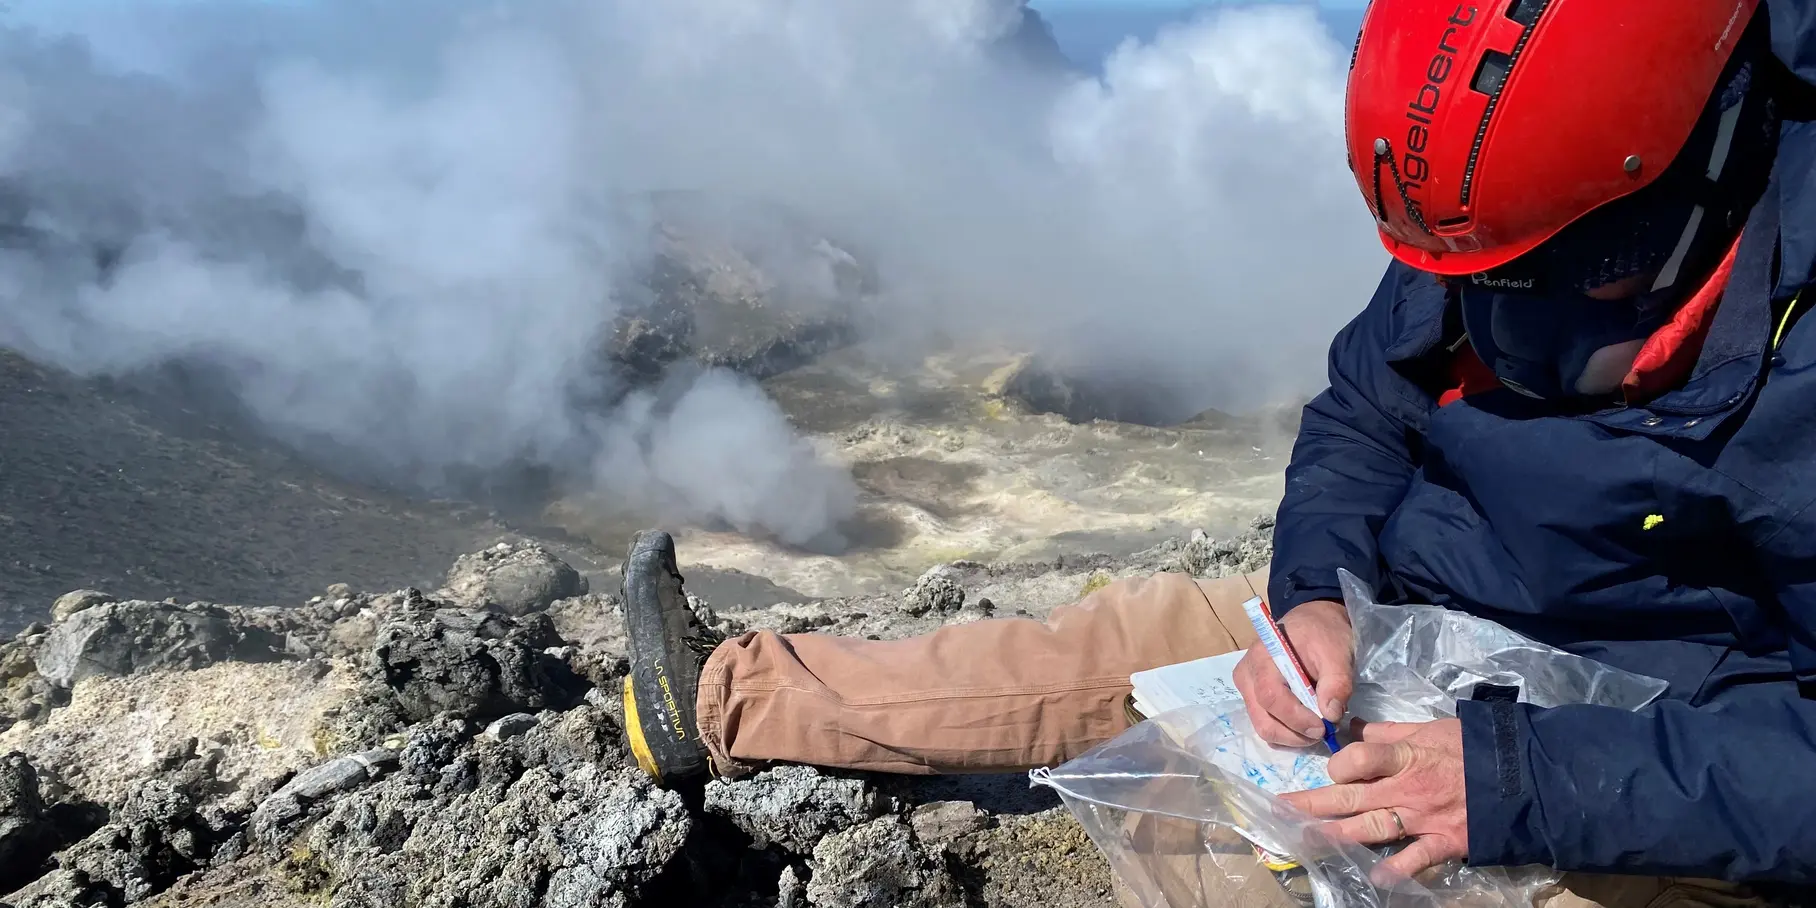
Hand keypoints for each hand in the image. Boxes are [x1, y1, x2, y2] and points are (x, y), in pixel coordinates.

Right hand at [1233, 599, 1353, 746]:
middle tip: (1323, 732)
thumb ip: (1337, 683)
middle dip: (1295, 734)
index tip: (1324, 727)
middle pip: (1263, 720)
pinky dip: (1288, 732)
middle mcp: (1247, 676)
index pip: (1271, 698)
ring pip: (1263, 727)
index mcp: (1262, 659)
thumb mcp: (1337, 653)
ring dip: (1292, 735)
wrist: (1312, 622)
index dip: (1296, 719)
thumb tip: (1331, 715)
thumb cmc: (1323, 634)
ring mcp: (1247, 689)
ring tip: (1317, 726)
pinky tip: (1305, 722)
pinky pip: (1266, 724)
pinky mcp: (1253, 698)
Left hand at [1281, 719, 1468, 879]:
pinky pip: (1415, 860)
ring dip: (1336, 836)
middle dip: (1312, 804)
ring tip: (1306, 840)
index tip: (1334, 768)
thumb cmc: (1475, 748)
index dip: (1340, 763)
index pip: (1359, 758)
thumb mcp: (1432, 728)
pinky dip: (1395, 870)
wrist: (1525, 777)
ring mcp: (1424, 819)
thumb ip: (1391, 731)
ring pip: (1371, 828)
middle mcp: (1407, 789)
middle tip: (1280, 811)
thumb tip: (1354, 725)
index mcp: (1406, 756)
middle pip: (1350, 796)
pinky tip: (1374, 877)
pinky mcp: (1444, 843)